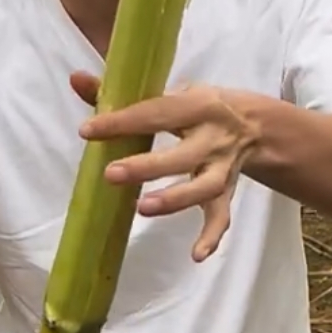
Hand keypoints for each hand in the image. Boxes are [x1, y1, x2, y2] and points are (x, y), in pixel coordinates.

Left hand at [71, 74, 259, 261]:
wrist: (255, 123)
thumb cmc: (197, 106)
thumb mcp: (169, 92)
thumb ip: (119, 90)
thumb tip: (76, 78)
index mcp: (198, 104)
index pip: (156, 112)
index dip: (123, 121)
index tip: (88, 131)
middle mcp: (214, 136)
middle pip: (183, 156)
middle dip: (148, 167)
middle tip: (110, 175)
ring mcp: (223, 166)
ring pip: (205, 187)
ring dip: (175, 200)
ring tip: (142, 209)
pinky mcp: (227, 190)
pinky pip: (222, 214)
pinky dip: (213, 235)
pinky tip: (197, 254)